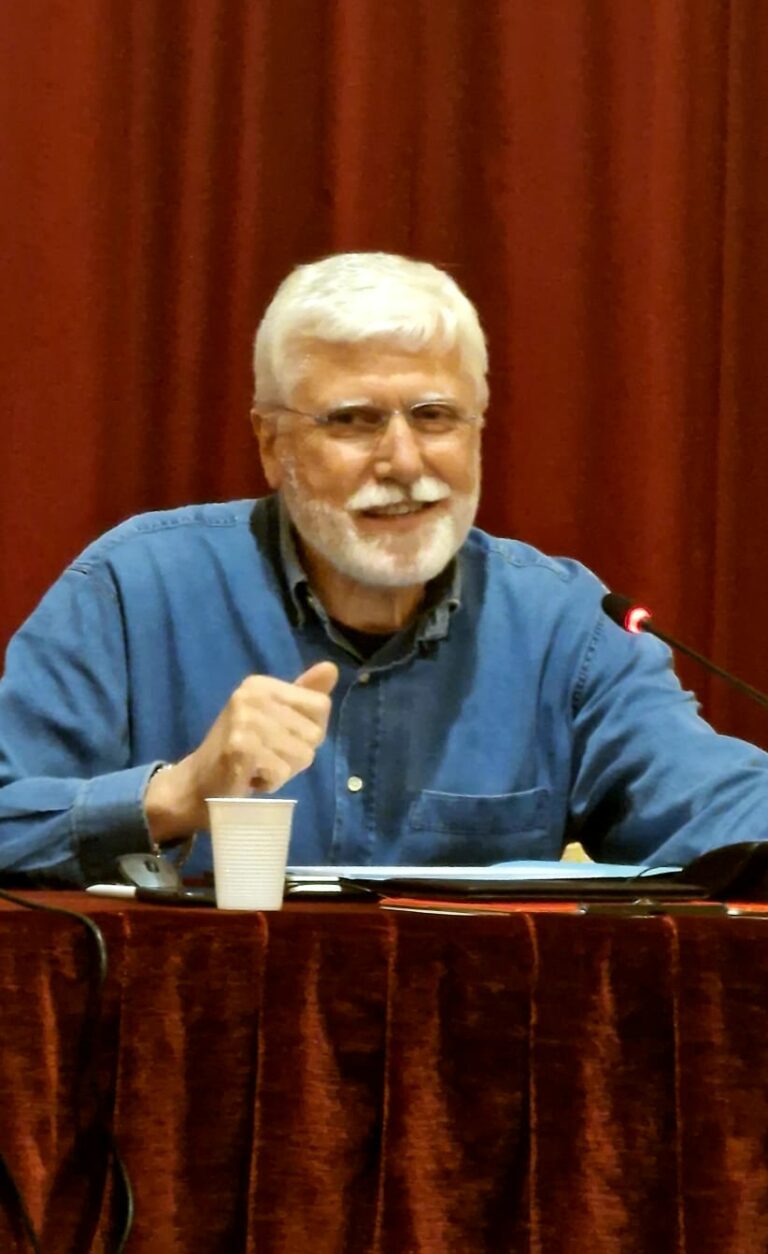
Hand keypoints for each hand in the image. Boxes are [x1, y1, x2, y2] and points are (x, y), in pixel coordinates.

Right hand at [145, 661, 338, 840]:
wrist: (197, 784)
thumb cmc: (242, 751)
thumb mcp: (275, 718)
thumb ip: (303, 695)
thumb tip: (331, 667)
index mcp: (261, 684)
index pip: (320, 706)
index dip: (309, 732)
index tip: (281, 739)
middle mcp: (251, 694)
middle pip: (313, 734)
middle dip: (296, 755)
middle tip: (264, 756)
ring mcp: (244, 719)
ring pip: (302, 755)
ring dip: (283, 770)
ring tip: (257, 766)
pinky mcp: (240, 747)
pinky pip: (282, 772)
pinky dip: (270, 783)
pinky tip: (249, 777)